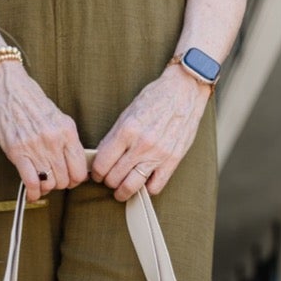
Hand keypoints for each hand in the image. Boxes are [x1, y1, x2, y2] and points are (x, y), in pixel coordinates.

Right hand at [0, 60, 86, 200]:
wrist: (6, 88)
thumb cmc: (29, 101)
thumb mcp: (56, 117)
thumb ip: (65, 139)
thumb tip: (70, 161)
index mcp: (67, 131)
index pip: (80, 168)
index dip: (76, 179)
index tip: (69, 178)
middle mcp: (54, 141)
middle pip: (65, 179)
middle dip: (59, 184)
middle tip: (53, 181)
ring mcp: (36, 147)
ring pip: (49, 183)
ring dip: (45, 188)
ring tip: (41, 183)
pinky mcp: (17, 152)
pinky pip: (31, 181)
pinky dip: (32, 193)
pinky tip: (31, 194)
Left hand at [92, 63, 209, 201]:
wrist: (184, 90)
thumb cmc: (154, 99)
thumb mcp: (126, 114)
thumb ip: (113, 138)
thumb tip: (100, 159)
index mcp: (126, 131)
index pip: (102, 164)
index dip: (96, 173)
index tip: (97, 174)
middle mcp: (142, 144)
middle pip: (114, 178)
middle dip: (108, 181)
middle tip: (109, 179)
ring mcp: (159, 153)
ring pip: (132, 186)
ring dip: (122, 191)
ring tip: (121, 189)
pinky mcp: (173, 159)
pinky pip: (156, 186)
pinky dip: (146, 189)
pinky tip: (143, 182)